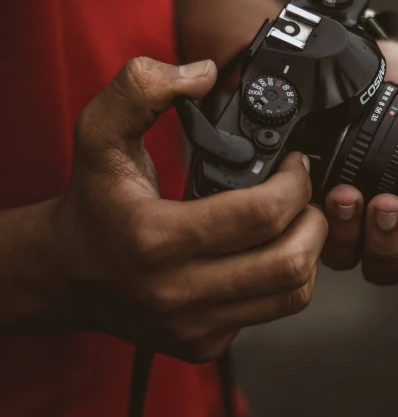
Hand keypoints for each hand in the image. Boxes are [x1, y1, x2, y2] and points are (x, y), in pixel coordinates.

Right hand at [52, 57, 326, 361]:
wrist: (65, 275)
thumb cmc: (93, 204)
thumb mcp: (100, 133)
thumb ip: (141, 88)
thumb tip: (203, 74)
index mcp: (157, 239)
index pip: (262, 214)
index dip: (294, 182)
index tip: (293, 164)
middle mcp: (178, 292)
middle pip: (290, 262)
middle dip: (312, 221)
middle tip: (302, 198)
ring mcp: (194, 325)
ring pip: (292, 294)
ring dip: (308, 253)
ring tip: (293, 225)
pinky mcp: (203, 343)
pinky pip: (271, 312)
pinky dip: (283, 281)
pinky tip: (265, 254)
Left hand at [321, 40, 397, 295]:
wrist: (347, 57)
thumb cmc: (397, 79)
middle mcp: (377, 223)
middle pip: (388, 266)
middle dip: (391, 244)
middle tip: (389, 205)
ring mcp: (339, 219)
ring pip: (349, 257)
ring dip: (354, 233)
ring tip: (351, 194)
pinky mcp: (303, 206)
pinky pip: (312, 236)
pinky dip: (325, 222)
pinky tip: (332, 193)